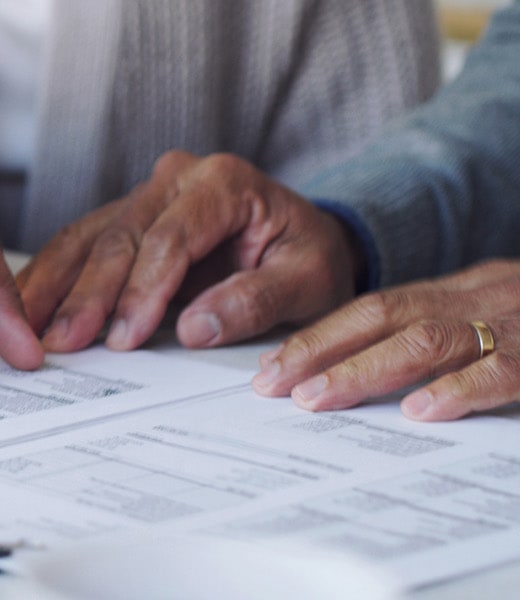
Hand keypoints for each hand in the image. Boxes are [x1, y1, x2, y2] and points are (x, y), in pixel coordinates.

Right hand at [17, 151, 361, 351]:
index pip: (170, 239)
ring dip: (55, 286)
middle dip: (88, 295)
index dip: (143, 291)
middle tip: (62, 341)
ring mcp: (146, 194)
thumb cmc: (310, 258)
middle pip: (119, 237)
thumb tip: (195, 328)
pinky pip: (78, 244)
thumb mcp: (309, 281)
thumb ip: (255, 300)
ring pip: (87, 238)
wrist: (305, 240)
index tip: (125, 337)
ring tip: (27, 328)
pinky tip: (26, 306)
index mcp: (223, 182)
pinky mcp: (125, 217)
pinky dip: (51, 277)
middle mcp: (176, 178)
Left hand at [253, 260, 519, 420]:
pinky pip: (501, 367)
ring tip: (316, 397)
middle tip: (271, 383)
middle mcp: (480, 299)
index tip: (272, 366)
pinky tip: (418, 410)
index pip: (377, 309)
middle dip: (320, 348)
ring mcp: (511, 323)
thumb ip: (446, 343)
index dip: (321, 336)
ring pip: (426, 339)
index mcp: (463, 292)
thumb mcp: (500, 321)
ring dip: (364, 368)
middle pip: (384, 315)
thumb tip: (375, 380)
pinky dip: (458, 388)